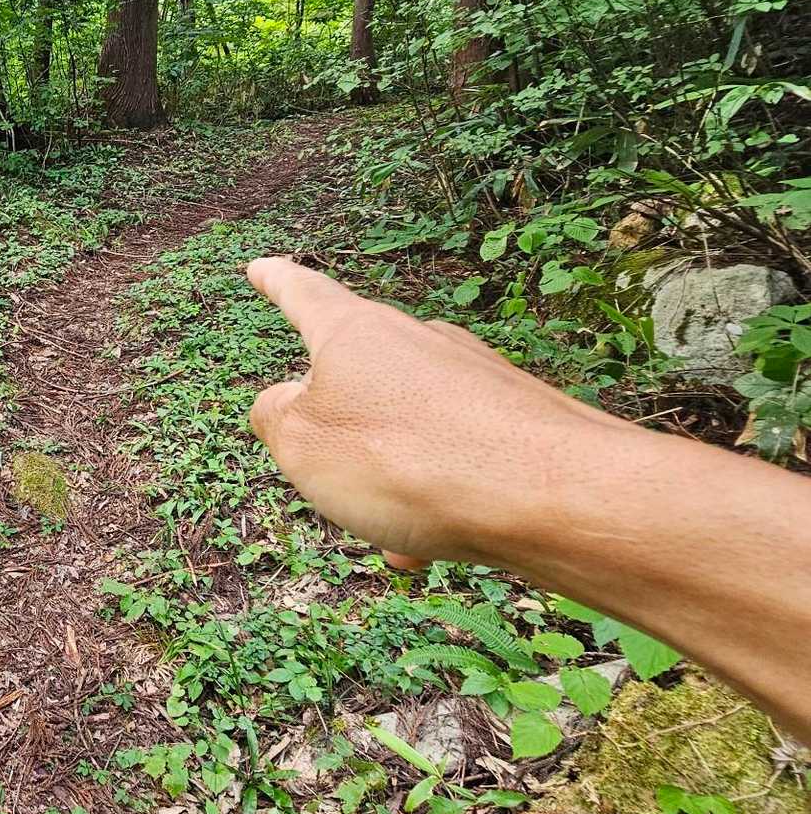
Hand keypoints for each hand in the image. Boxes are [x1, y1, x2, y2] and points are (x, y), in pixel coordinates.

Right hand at [244, 257, 624, 568]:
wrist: (552, 495)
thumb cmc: (408, 462)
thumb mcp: (302, 447)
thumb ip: (275, 418)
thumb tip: (282, 401)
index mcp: (354, 334)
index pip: (302, 295)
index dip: (275, 282)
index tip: (261, 267)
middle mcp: (417, 340)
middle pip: (358, 376)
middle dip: (340, 429)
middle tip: (327, 476)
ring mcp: (473, 375)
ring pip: (405, 429)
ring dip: (386, 479)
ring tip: (390, 534)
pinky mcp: (517, 416)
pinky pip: (454, 457)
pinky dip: (433, 497)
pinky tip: (436, 546)